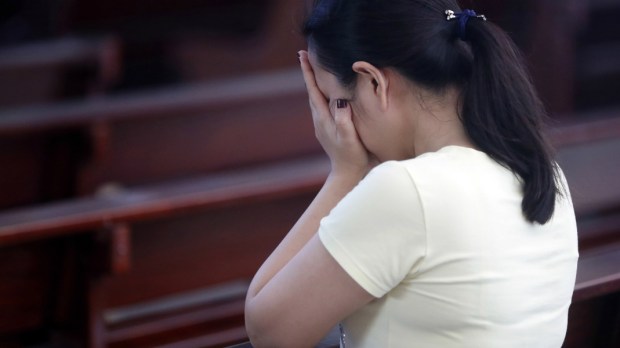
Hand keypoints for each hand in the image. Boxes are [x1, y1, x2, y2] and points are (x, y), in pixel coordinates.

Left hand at [299, 51, 371, 178]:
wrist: (349, 174)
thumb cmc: (352, 156)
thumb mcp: (350, 138)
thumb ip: (343, 120)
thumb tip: (340, 101)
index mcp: (323, 118)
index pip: (313, 90)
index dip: (308, 72)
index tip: (302, 56)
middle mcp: (319, 120)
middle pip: (311, 91)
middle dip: (308, 73)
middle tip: (304, 55)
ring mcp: (323, 125)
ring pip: (316, 98)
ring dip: (314, 83)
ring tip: (313, 69)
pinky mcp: (328, 129)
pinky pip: (323, 106)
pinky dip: (322, 94)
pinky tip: (327, 92)